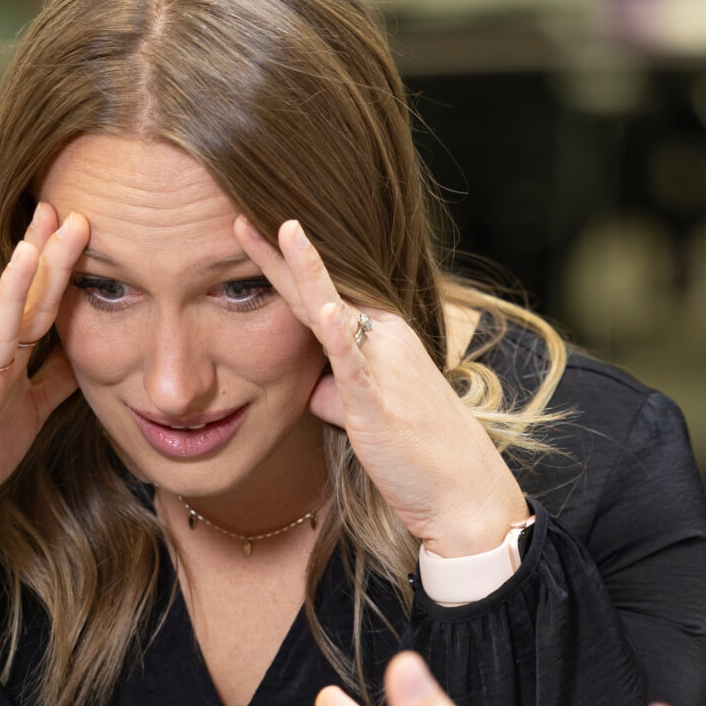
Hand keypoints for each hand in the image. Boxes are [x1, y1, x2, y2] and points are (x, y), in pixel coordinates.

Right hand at [0, 203, 87, 557]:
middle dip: (42, 259)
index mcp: (7, 363)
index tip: (76, 220)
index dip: (56, 264)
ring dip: (9, 296)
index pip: (38, 305)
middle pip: (21, 306)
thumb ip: (53, 380)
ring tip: (25, 254)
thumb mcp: (29, 413)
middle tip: (63, 211)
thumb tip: (84, 349)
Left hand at [236, 218, 526, 557]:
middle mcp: (383, 338)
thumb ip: (335, 392)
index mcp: (378, 337)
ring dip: (307, 270)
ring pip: (335, 309)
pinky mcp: (378, 402)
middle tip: (243, 212)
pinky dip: (339, 334)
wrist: (462, 493)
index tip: (251, 228)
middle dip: (282, 250)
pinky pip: (355, 363)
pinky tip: (323, 308)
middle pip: (321, 288)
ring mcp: (382, 366)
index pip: (322, 292)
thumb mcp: (363, 414)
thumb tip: (311, 389)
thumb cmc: (414, 454)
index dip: (286, 262)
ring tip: (282, 228)